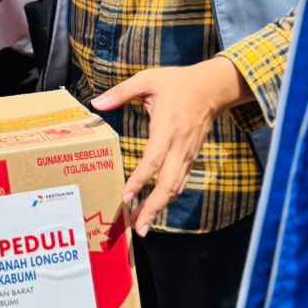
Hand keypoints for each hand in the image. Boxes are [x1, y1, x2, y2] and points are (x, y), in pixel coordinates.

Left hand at [92, 57, 246, 234]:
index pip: (153, 161)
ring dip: (161, 208)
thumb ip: (121, 92)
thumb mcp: (147, 80)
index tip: (126, 198)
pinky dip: (169, 196)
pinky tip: (158, 206)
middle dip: (153, 208)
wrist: (212, 87)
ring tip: (144, 225)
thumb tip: (95, 103)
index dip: (140, 181)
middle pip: (168, 185)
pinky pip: (181, 181)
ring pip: (176, 187)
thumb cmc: (177, 82)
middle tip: (138, 228)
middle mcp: (179, 146)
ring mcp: (187, 153)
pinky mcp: (191, 156)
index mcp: (166, 128)